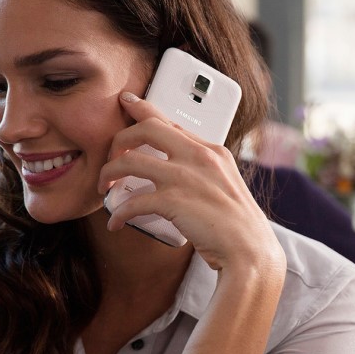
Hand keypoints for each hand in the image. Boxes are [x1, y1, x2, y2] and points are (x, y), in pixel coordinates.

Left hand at [99, 92, 284, 275]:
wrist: (250, 251)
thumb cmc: (239, 226)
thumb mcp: (226, 185)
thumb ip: (203, 171)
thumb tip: (177, 172)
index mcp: (212, 151)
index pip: (171, 122)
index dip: (143, 109)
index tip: (126, 102)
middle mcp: (199, 157)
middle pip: (146, 129)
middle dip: (119, 139)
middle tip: (110, 156)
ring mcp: (185, 177)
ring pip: (130, 161)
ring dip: (109, 173)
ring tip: (104, 187)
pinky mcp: (174, 202)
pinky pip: (132, 201)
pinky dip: (119, 213)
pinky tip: (115, 223)